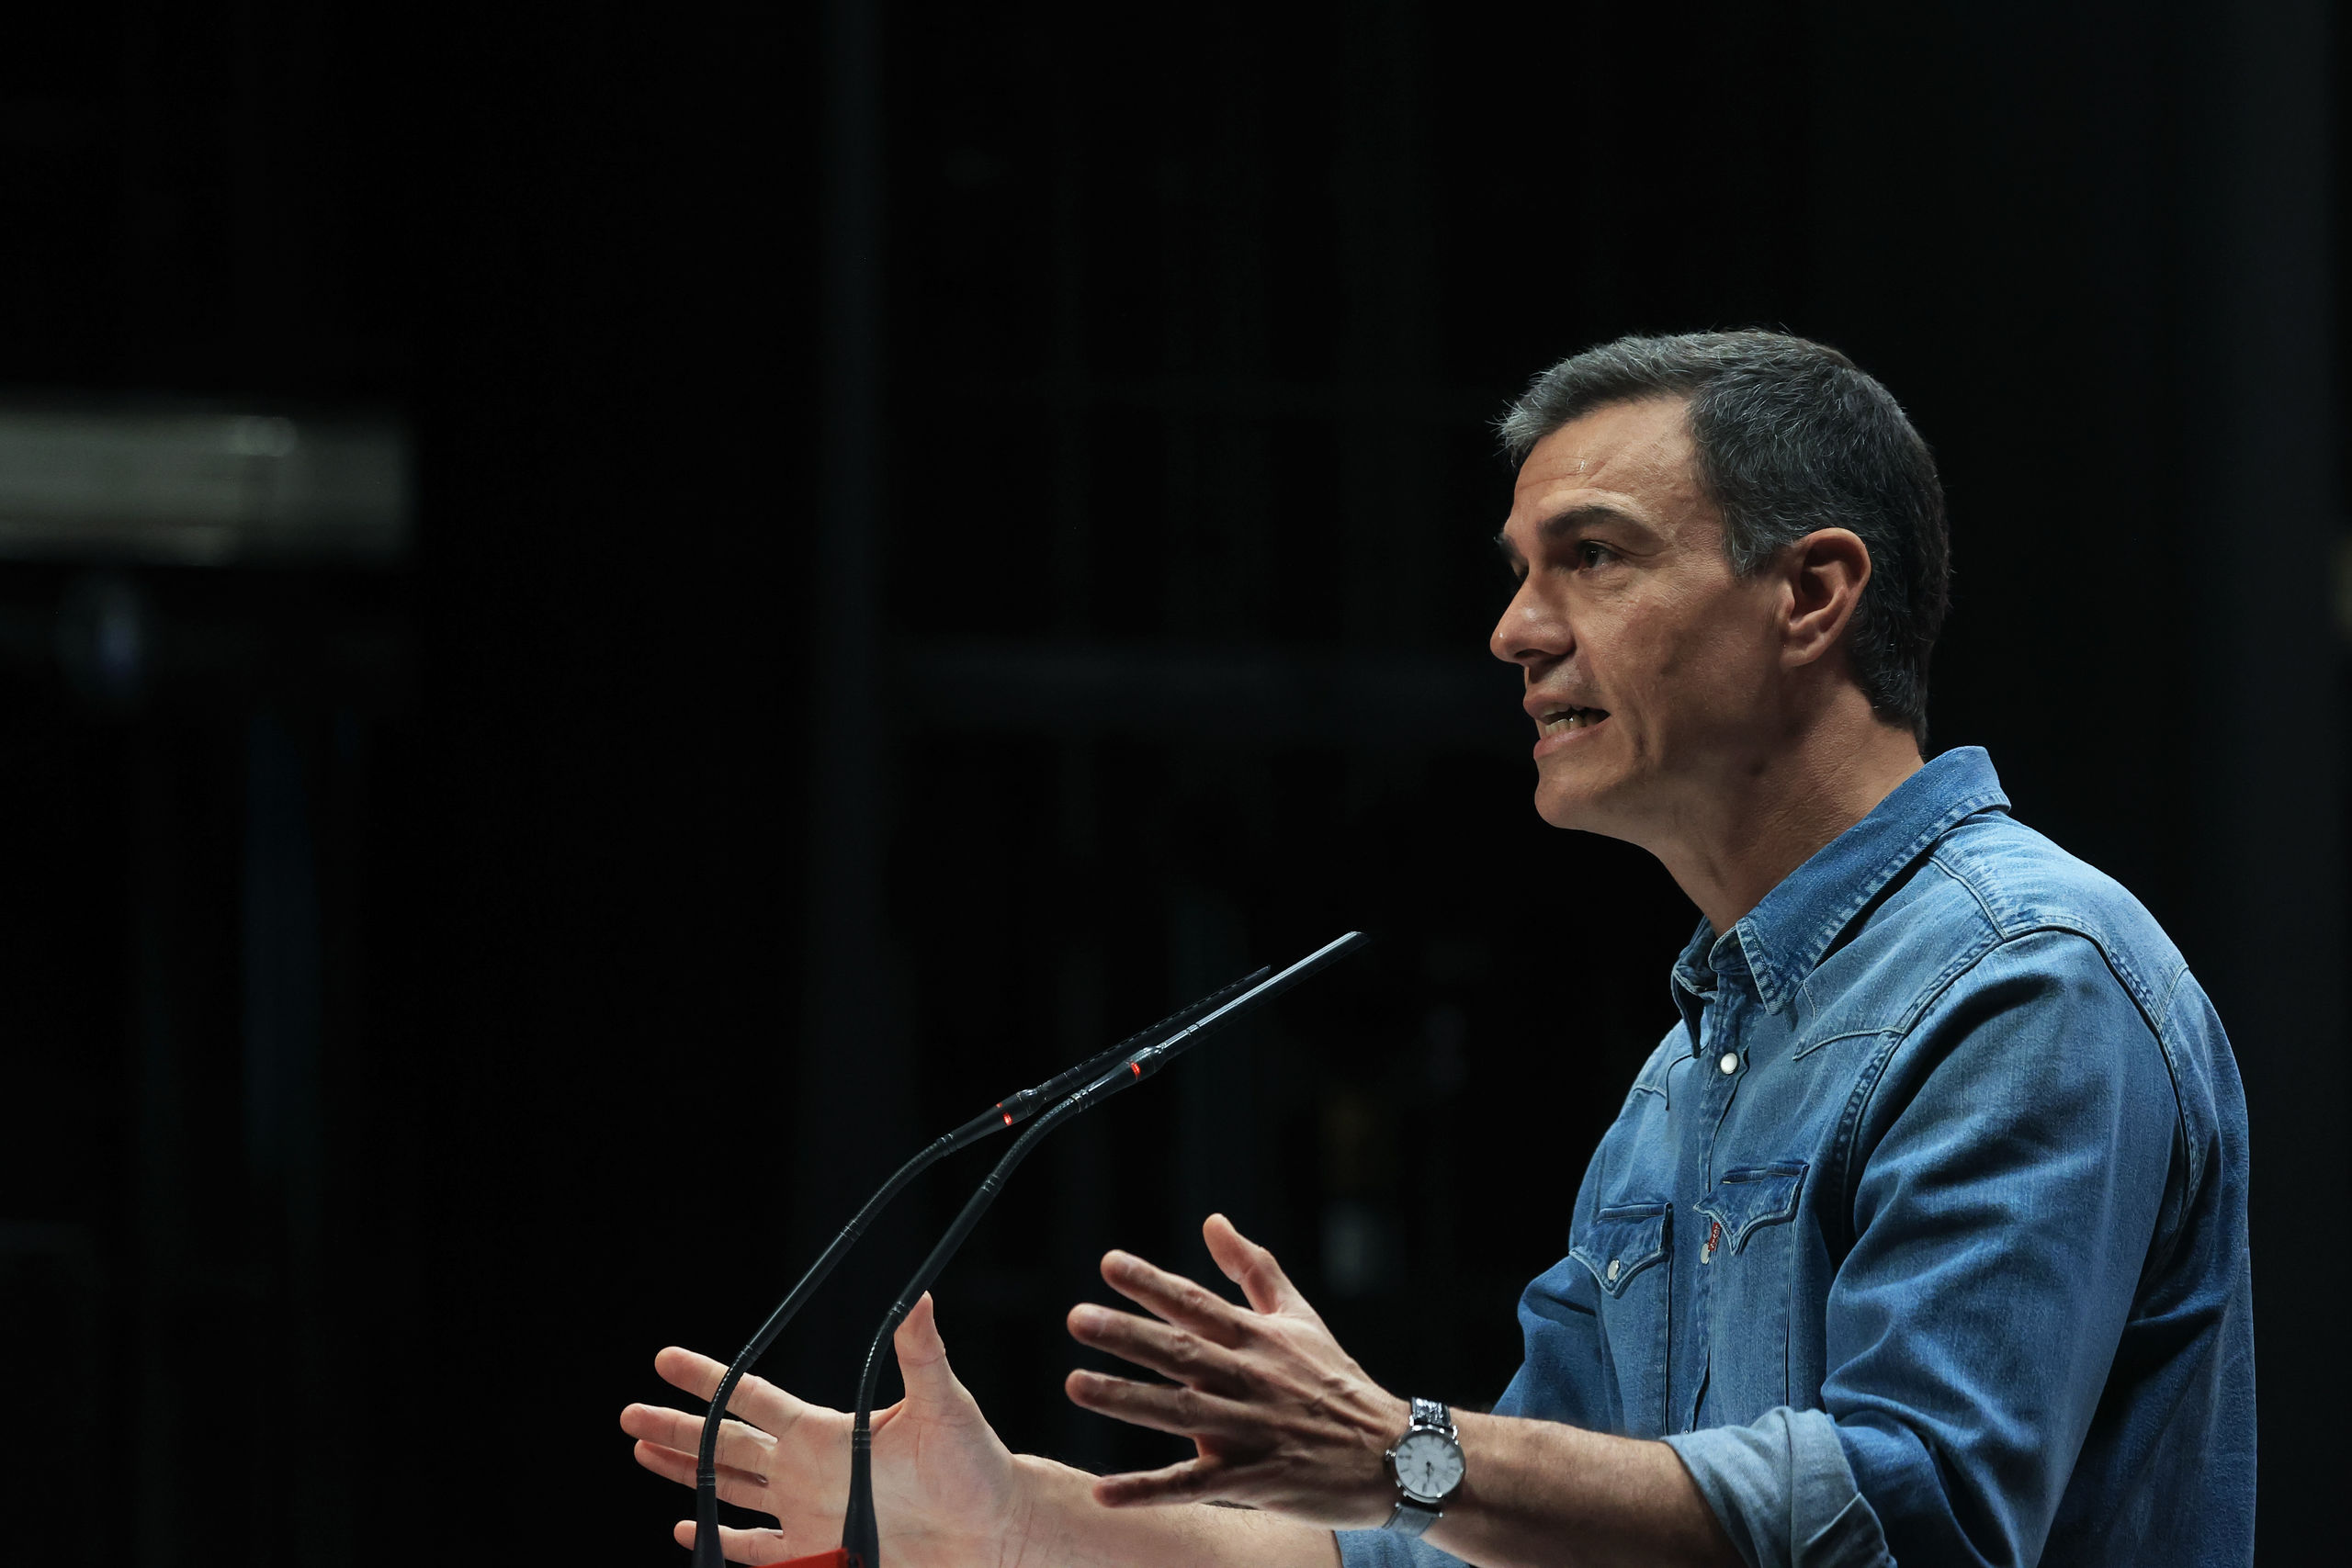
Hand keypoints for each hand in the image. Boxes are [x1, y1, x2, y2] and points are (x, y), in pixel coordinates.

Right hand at [620, 1294, 1035, 1565]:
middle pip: (725, 1444)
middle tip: (628, 1413)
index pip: (752, 1398)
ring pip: (730, 1490)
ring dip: (686, 1474)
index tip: (664, 1359)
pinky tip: (689, 1528)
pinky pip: (756, 1549)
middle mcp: (807, 1467)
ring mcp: (808, 1510)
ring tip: (642, 1454)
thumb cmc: (974, 1464)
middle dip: (677, 1427)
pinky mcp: (819, 1552)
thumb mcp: (944, 1404)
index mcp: (825, 1430)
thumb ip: (922, 1354)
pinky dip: (720, 1539)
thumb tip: (919, 1298)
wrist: (991, 1529)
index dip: (708, 1378)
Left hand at [1063, 1213, 1408, 1525]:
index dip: (1152, 1284)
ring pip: (1178, 1412)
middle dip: (1128, 1335)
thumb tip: (1212, 1220)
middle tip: (1078, 1319)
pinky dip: (1148, 1489)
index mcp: (1257, 1339)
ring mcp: (1249, 1429)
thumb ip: (1253, 1269)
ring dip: (1126, 1399)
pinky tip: (1105, 1492)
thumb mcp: (1299, 1318)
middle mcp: (1248, 1379)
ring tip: (1076, 1384)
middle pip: (1180, 1352)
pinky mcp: (1252, 1479)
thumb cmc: (1337, 1382)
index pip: (1196, 1304)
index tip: (1108, 1265)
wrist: (1394, 1454)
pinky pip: (1192, 1485)